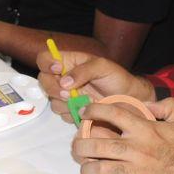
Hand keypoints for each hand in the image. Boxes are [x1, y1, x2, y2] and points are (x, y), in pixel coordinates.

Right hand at [37, 51, 153, 123]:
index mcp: (69, 62)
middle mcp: (63, 78)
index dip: (47, 63)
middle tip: (70, 94)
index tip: (58, 69)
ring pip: (52, 100)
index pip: (45, 59)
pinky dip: (72, 113)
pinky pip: (62, 114)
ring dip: (66, 102)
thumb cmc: (117, 79)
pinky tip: (86, 109)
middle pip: (43, 81)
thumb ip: (83, 70)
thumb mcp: (103, 67)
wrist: (129, 100)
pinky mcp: (70, 111)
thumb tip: (64, 82)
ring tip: (85, 101)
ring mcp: (66, 96)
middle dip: (53, 88)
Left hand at [73, 98, 173, 173]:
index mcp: (144, 130)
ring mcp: (134, 172)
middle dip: (80, 144)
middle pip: (96, 144)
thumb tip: (145, 103)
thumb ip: (166, 105)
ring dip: (87, 168)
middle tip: (77, 145)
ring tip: (87, 166)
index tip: (85, 112)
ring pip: (97, 169)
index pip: (112, 114)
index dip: (93, 110)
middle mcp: (136, 149)